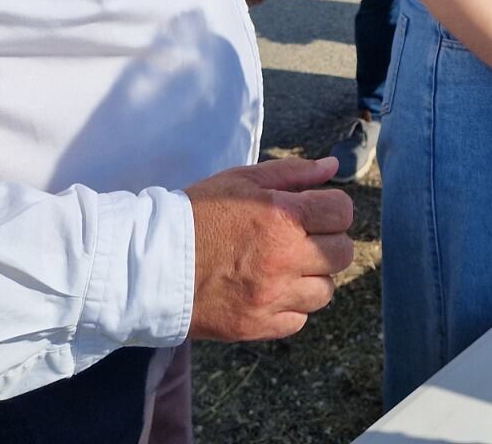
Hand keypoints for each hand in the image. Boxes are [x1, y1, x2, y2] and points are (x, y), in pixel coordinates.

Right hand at [185, 156, 355, 341]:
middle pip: (342, 253)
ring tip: (285, 266)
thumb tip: (332, 166)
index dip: (332, 208)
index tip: (316, 210)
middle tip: (303, 238)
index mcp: (283, 217)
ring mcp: (272, 296)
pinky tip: (269, 290)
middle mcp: (284, 258)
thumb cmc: (196, 214)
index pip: (342, 212)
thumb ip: (293, 173)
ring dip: (312, 277)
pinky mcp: (257, 326)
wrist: (150, 264)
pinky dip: (290, 306)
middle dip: (328, 242)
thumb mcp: (242, 181)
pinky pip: (298, 319)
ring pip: (325, 291)